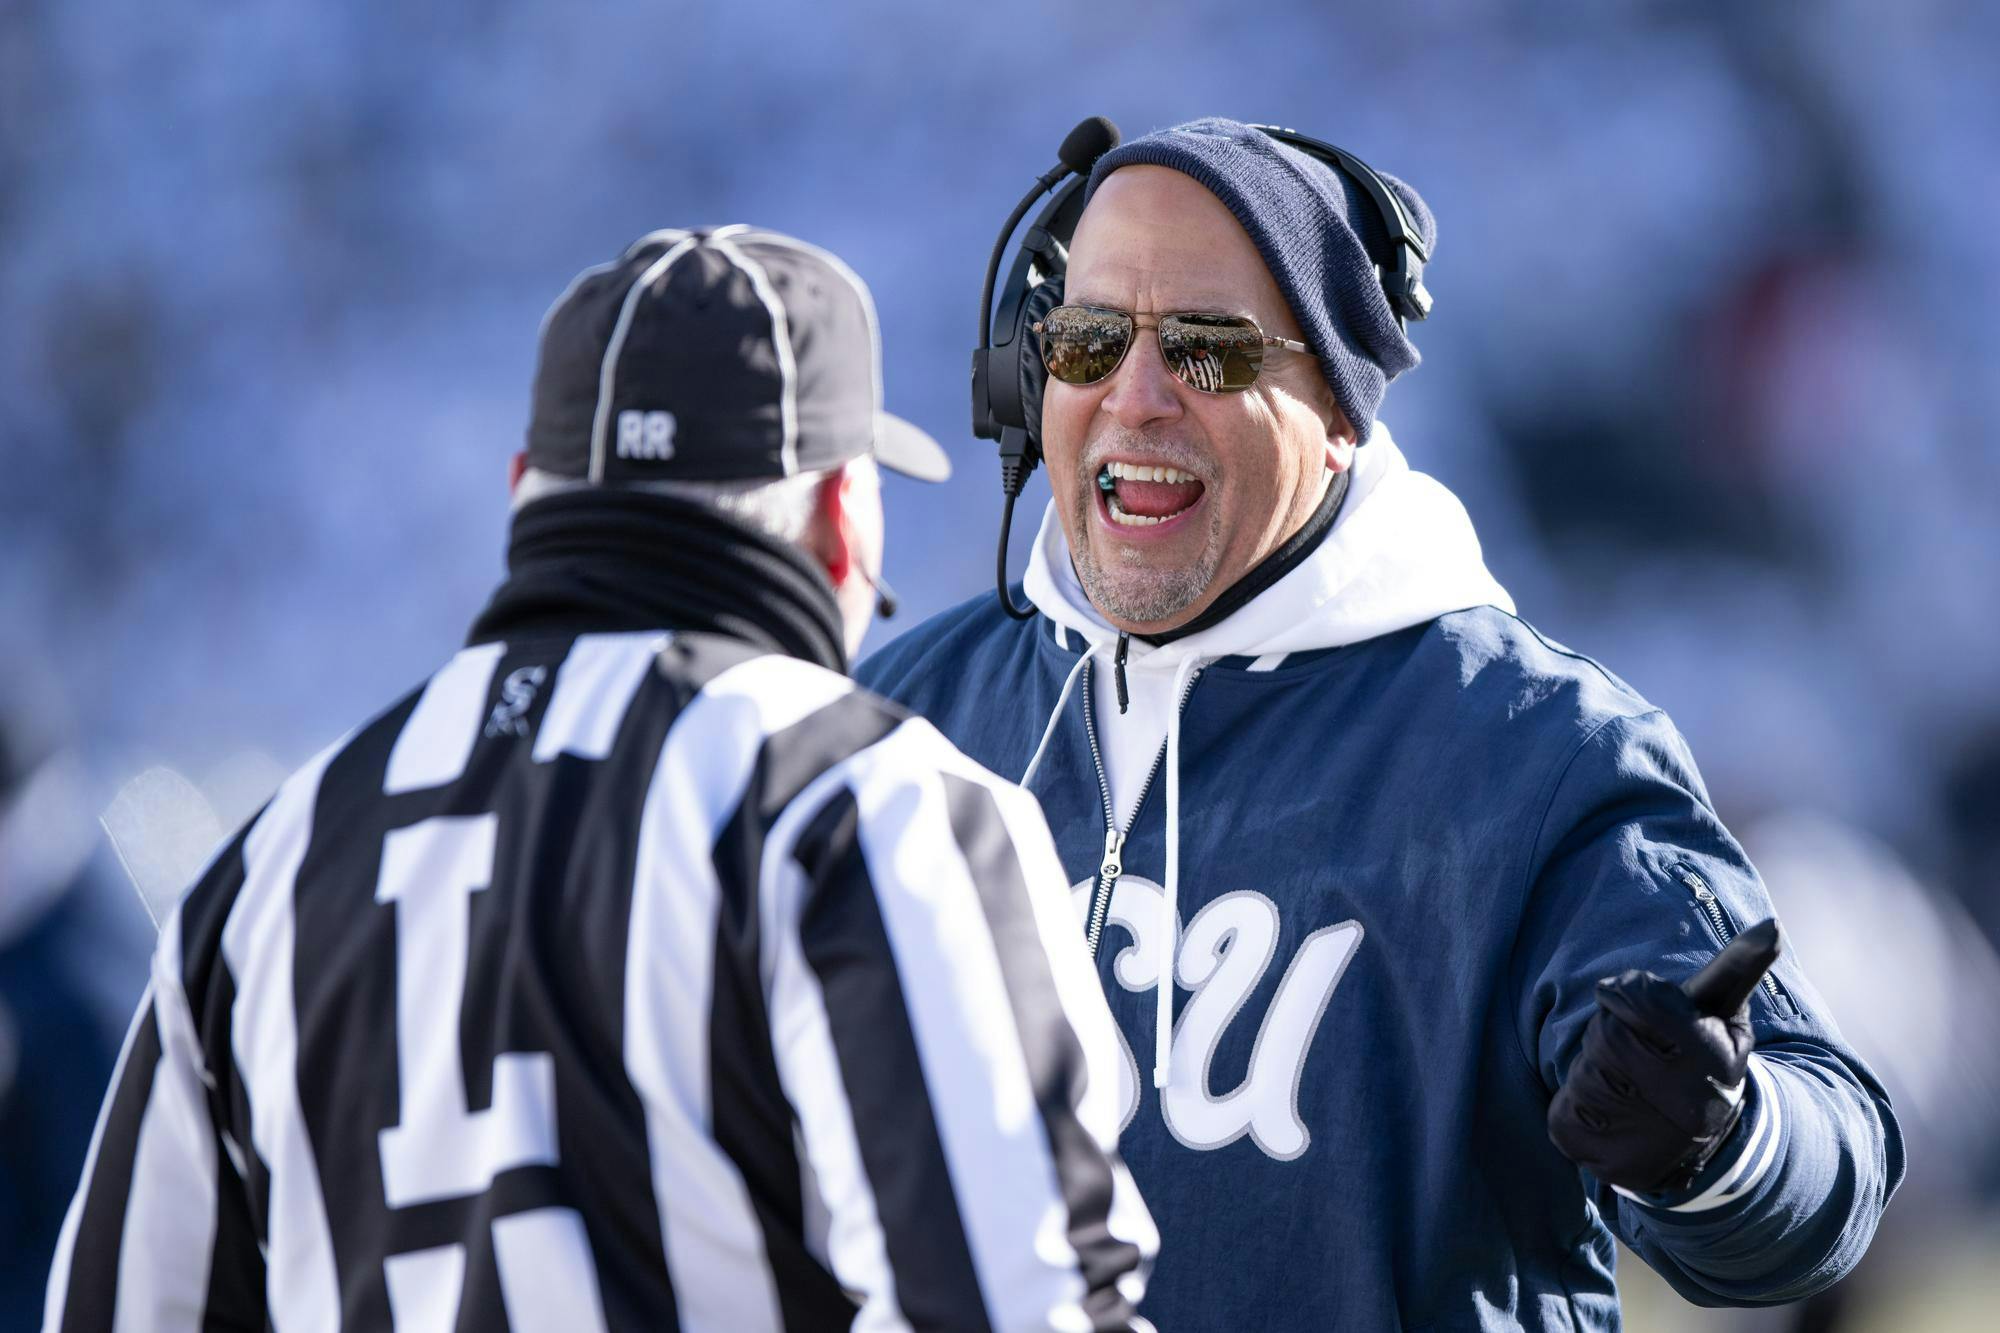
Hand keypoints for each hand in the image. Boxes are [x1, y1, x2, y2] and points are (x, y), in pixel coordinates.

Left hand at [1547, 920, 1780, 1194]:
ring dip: (1595, 1070)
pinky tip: (1611, 1114)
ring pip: (1583, 1073)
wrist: (1707, 1149)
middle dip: (1613, 1031)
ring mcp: (1646, 1138)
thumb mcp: (1727, 1011)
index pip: (1639, 998)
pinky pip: (1563, 1112)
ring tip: (1631, 1084)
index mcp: (1714, 1058)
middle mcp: (1685, 1105)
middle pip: (1606, 1034)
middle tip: (1639, 1049)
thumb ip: (1740, 965)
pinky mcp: (1607, 1161)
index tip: (1634, 999)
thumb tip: (1771, 925)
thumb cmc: (1707, 1054)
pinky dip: (1577, 1106)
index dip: (1629, 992)